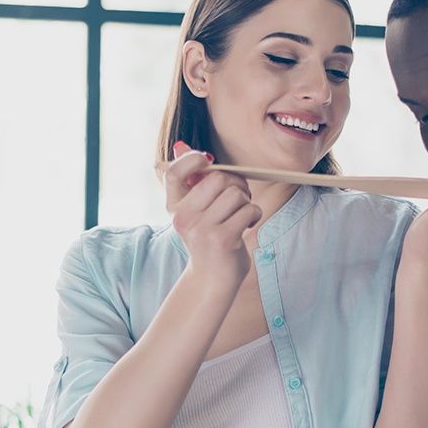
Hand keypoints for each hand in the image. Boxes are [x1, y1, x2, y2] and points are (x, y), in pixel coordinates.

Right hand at [165, 141, 260, 283]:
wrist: (211, 281)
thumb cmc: (208, 242)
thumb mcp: (195, 212)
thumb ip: (190, 181)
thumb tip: (181, 146)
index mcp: (174, 208)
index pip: (173, 172)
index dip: (191, 159)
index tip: (207, 162)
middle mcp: (183, 218)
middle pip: (217, 178)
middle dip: (236, 183)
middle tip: (240, 197)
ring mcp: (202, 229)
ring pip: (235, 193)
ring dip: (247, 201)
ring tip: (243, 214)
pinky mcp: (222, 239)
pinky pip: (248, 210)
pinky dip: (254, 214)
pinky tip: (248, 225)